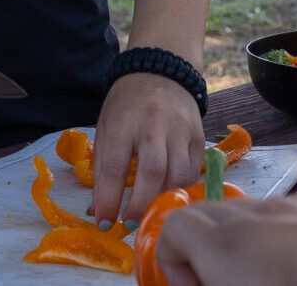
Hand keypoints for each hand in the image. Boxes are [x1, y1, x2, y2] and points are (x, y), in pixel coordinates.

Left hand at [87, 67, 204, 227]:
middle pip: (152, 171)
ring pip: (178, 174)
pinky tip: (170, 199)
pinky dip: (181, 189)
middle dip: (140, 205)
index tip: (103, 223)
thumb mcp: (106, 127)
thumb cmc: (127, 104)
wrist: (160, 70)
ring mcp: (180, 130)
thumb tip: (97, 211)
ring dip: (164, 200)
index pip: (114, 166)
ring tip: (151, 215)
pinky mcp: (199, 136)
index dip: (108, 200)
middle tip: (130, 226)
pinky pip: (193, 170)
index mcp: (123, 122)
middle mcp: (154, 125)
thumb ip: (102, 168)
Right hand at [151, 194, 296, 285]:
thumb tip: (209, 276)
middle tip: (223, 283)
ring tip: (271, 277)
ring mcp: (294, 206)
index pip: (173, 229)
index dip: (173, 262)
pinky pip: (294, 214)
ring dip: (250, 242)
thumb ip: (212, 279)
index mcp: (222, 243)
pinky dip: (288, 235)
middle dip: (207, 249)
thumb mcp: (236, 285)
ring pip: (254, 213)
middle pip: (210, 214)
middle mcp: (254, 215)